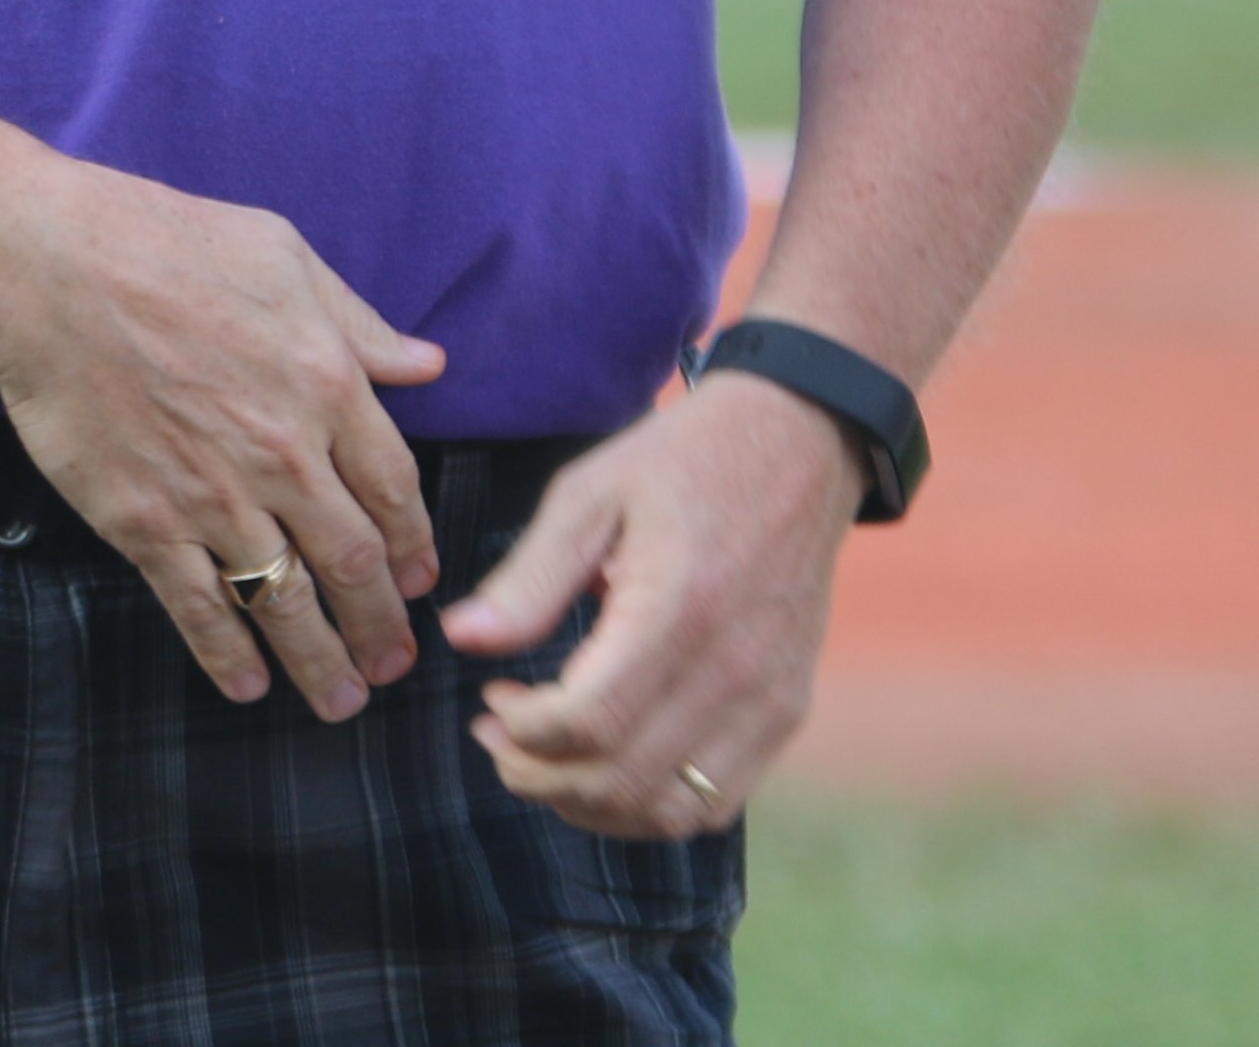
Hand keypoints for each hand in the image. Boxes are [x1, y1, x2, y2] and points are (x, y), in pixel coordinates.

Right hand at [0, 160, 451, 717]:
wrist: (45, 270)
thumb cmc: (158, 242)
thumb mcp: (280, 255)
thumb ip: (358, 322)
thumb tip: (426, 364)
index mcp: (328, 388)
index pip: (395, 490)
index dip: (413, 545)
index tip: (418, 579)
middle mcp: (285, 457)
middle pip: (354, 563)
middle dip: (380, 624)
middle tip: (392, 664)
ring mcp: (215, 499)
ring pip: (288, 602)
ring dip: (321, 661)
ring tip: (340, 700)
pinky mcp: (145, 524)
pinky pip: (200, 607)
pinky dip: (228, 655)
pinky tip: (246, 686)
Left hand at [446, 367, 857, 832]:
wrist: (798, 448)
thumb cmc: (679, 464)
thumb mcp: (587, 494)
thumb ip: (527, 578)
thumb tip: (460, 638)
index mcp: (679, 609)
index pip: (590, 723)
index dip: (522, 732)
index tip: (490, 698)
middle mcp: (735, 670)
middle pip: (624, 781)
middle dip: (539, 775)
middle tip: (496, 735)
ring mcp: (771, 701)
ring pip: (672, 811)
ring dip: (591, 804)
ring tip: (541, 757)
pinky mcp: (787, 712)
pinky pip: (718, 800)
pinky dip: (650, 806)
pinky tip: (606, 764)